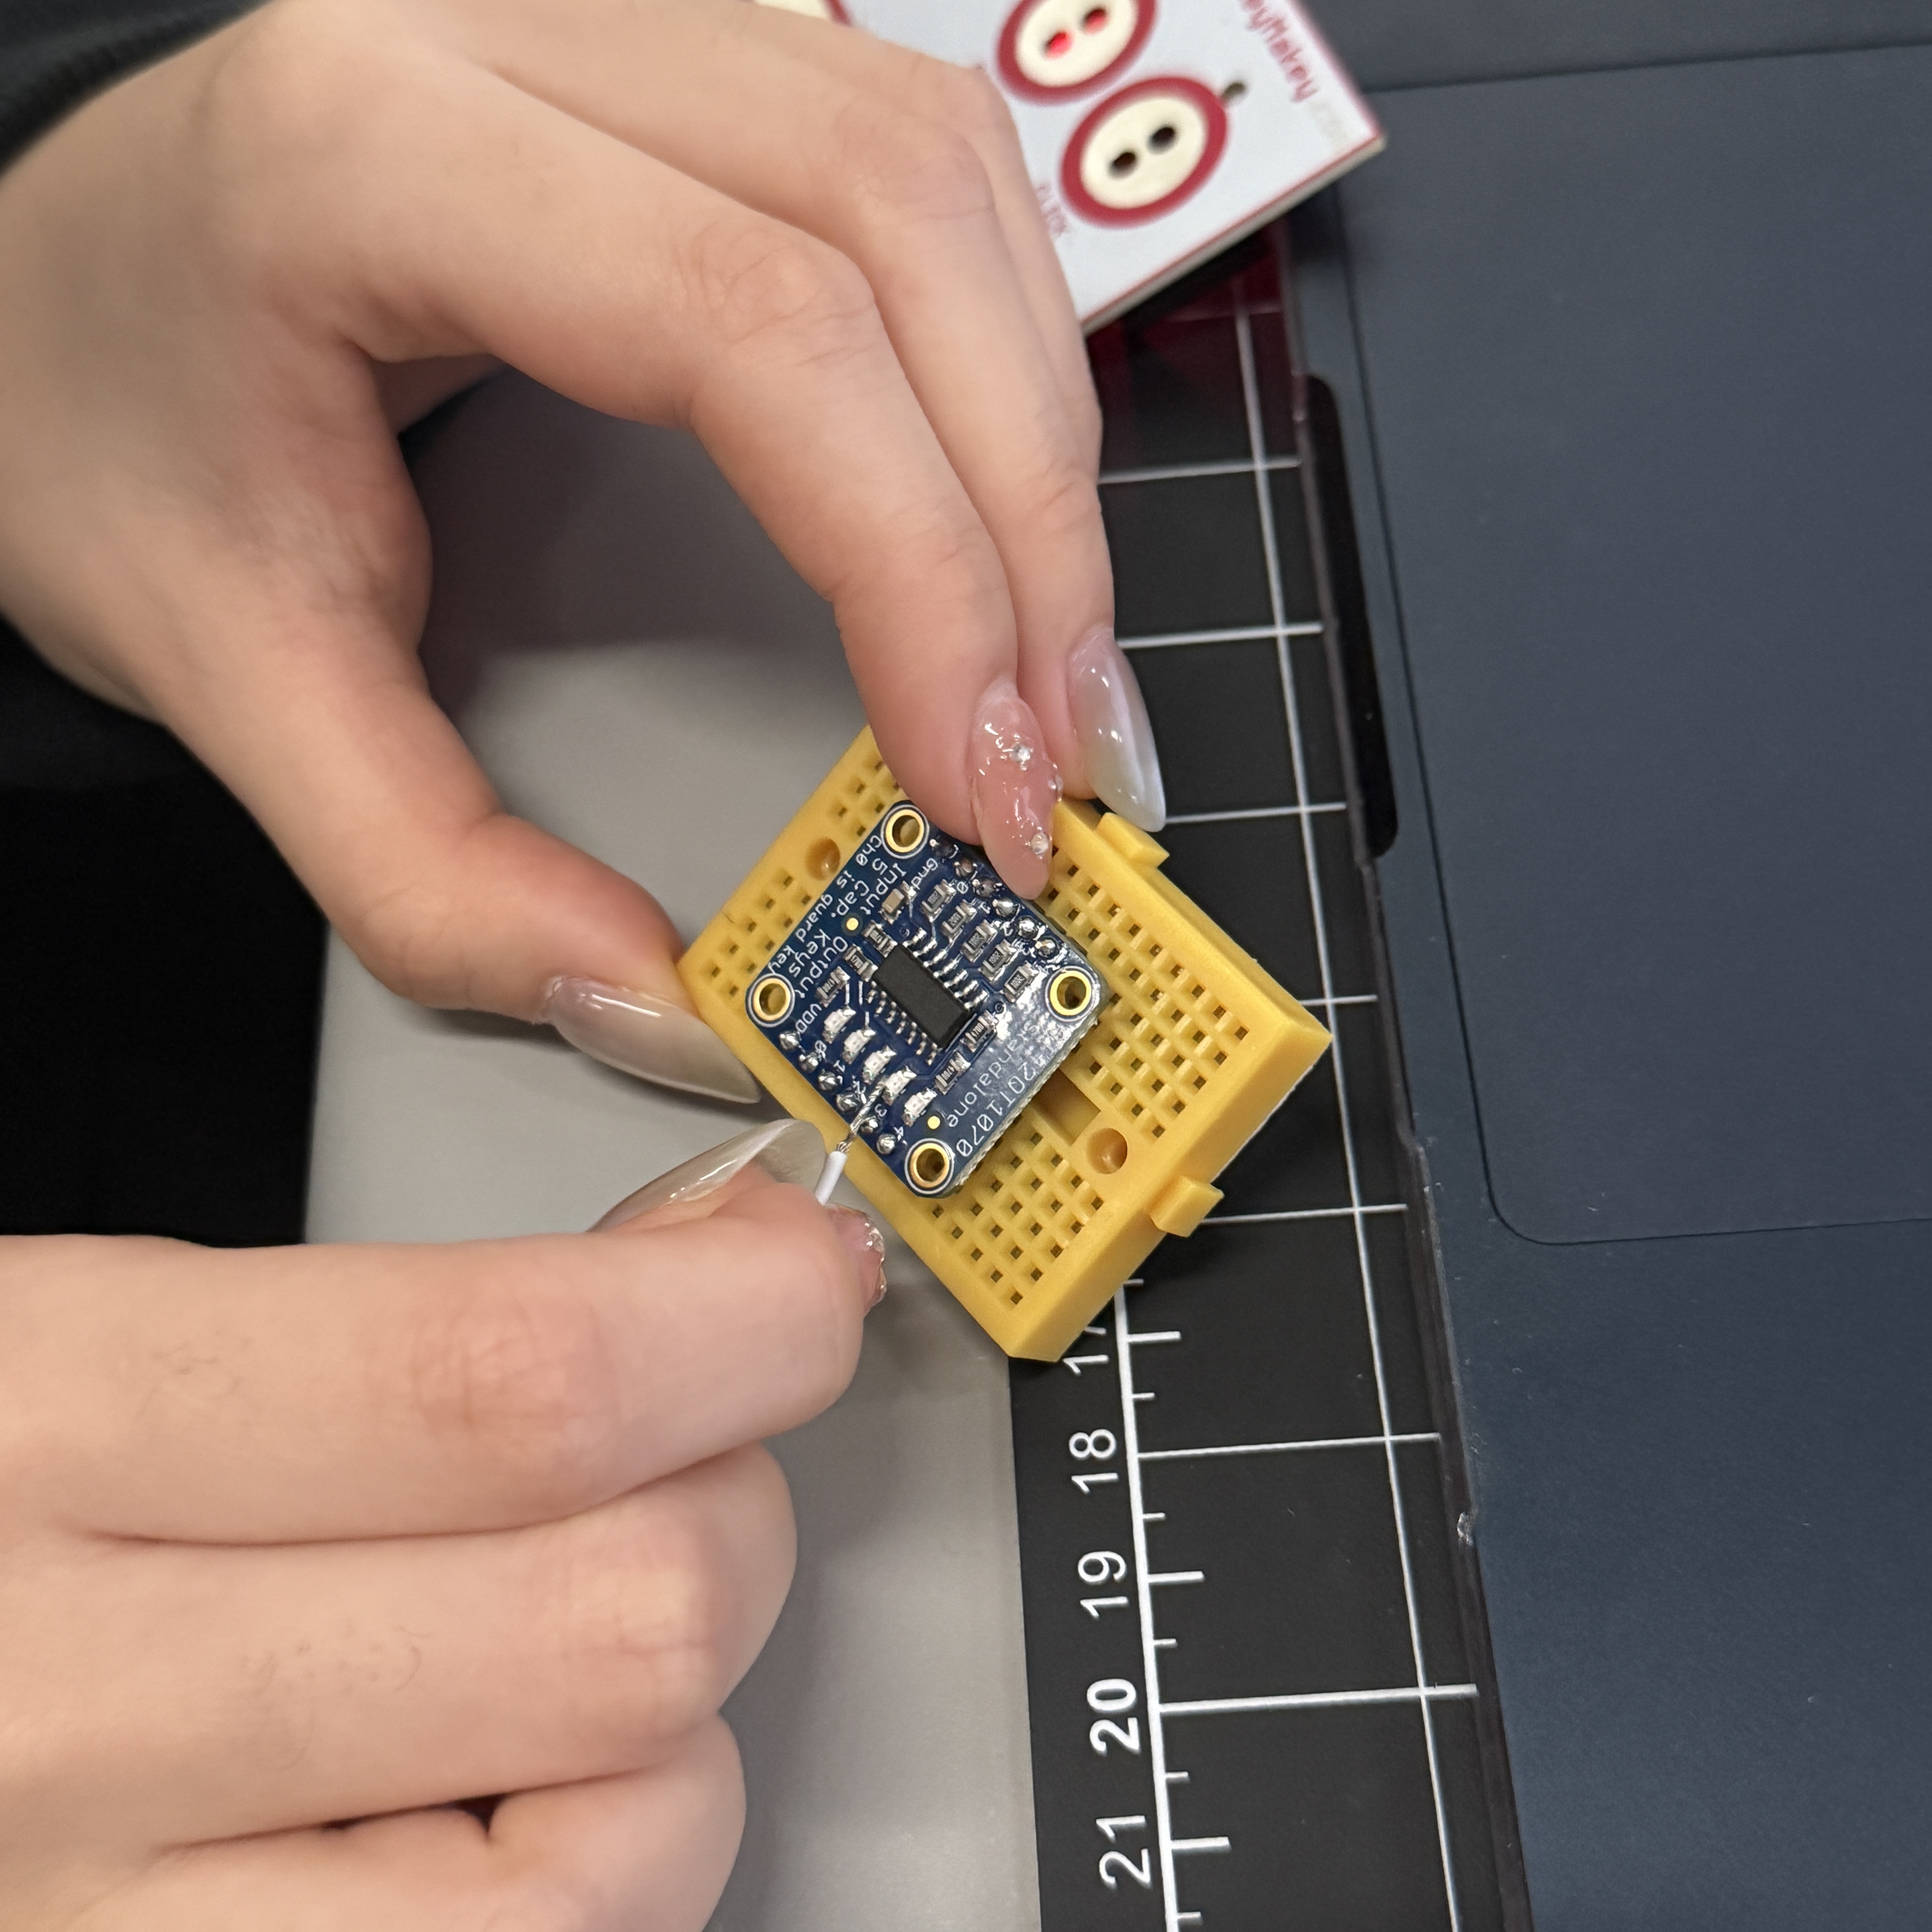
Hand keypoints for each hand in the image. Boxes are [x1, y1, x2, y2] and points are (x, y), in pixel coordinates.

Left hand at [0, 0, 1164, 1101]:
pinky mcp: (690, 70)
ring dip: (1040, 435)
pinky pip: (927, 167)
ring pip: (944, 178)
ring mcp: (625, 24)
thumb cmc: (105, 427)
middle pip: (898, 227)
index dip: (917, 566)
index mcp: (375, 157)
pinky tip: (1006, 495)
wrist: (42, 278)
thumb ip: (425, 869)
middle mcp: (521, 34)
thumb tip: (658, 1005)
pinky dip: (1005, 351)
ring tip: (1053, 654)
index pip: (757, 329)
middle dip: (1023, 527)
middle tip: (1056, 754)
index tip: (981, 777)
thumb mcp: (227, 674)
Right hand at [0, 1150, 880, 1929]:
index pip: (509, 1382)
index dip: (734, 1313)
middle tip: (702, 1428)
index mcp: (29, 1423)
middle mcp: (56, 1713)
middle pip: (614, 1617)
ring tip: (595, 1614)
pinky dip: (601, 1866)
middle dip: (740, 1490)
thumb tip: (684, 1274)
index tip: (793, 1268)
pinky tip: (518, 1779)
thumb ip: (388, 1306)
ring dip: (684, 1705)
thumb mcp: (74, 1323)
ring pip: (618, 1848)